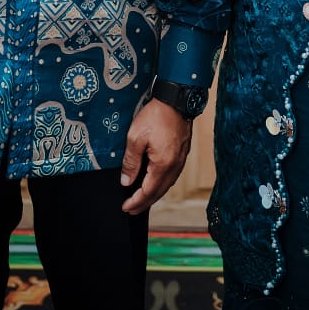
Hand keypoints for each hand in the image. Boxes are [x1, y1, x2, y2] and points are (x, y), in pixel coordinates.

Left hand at [120, 97, 192, 213]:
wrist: (177, 99)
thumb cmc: (156, 116)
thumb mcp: (136, 137)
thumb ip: (131, 162)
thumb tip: (126, 181)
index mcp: (162, 165)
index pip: (148, 191)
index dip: (136, 201)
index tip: (125, 207)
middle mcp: (174, 166)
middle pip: (159, 192)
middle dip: (144, 203)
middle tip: (132, 210)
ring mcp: (181, 160)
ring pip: (167, 185)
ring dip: (154, 195)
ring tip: (142, 199)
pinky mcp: (183, 153)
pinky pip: (172, 176)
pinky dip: (162, 184)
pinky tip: (156, 182)